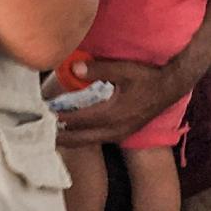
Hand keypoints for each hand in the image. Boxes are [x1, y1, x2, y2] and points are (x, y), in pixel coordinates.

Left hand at [53, 57, 193, 146]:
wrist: (171, 88)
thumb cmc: (147, 77)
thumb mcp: (124, 70)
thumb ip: (99, 70)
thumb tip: (74, 68)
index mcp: (112, 114)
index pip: (77, 119)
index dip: (58, 117)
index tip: (42, 114)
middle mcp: (114, 129)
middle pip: (79, 138)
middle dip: (59, 135)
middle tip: (39, 132)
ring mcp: (119, 134)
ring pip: (87, 142)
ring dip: (69, 138)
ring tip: (51, 134)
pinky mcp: (122, 134)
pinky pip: (96, 140)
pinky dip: (81, 138)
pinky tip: (73, 132)